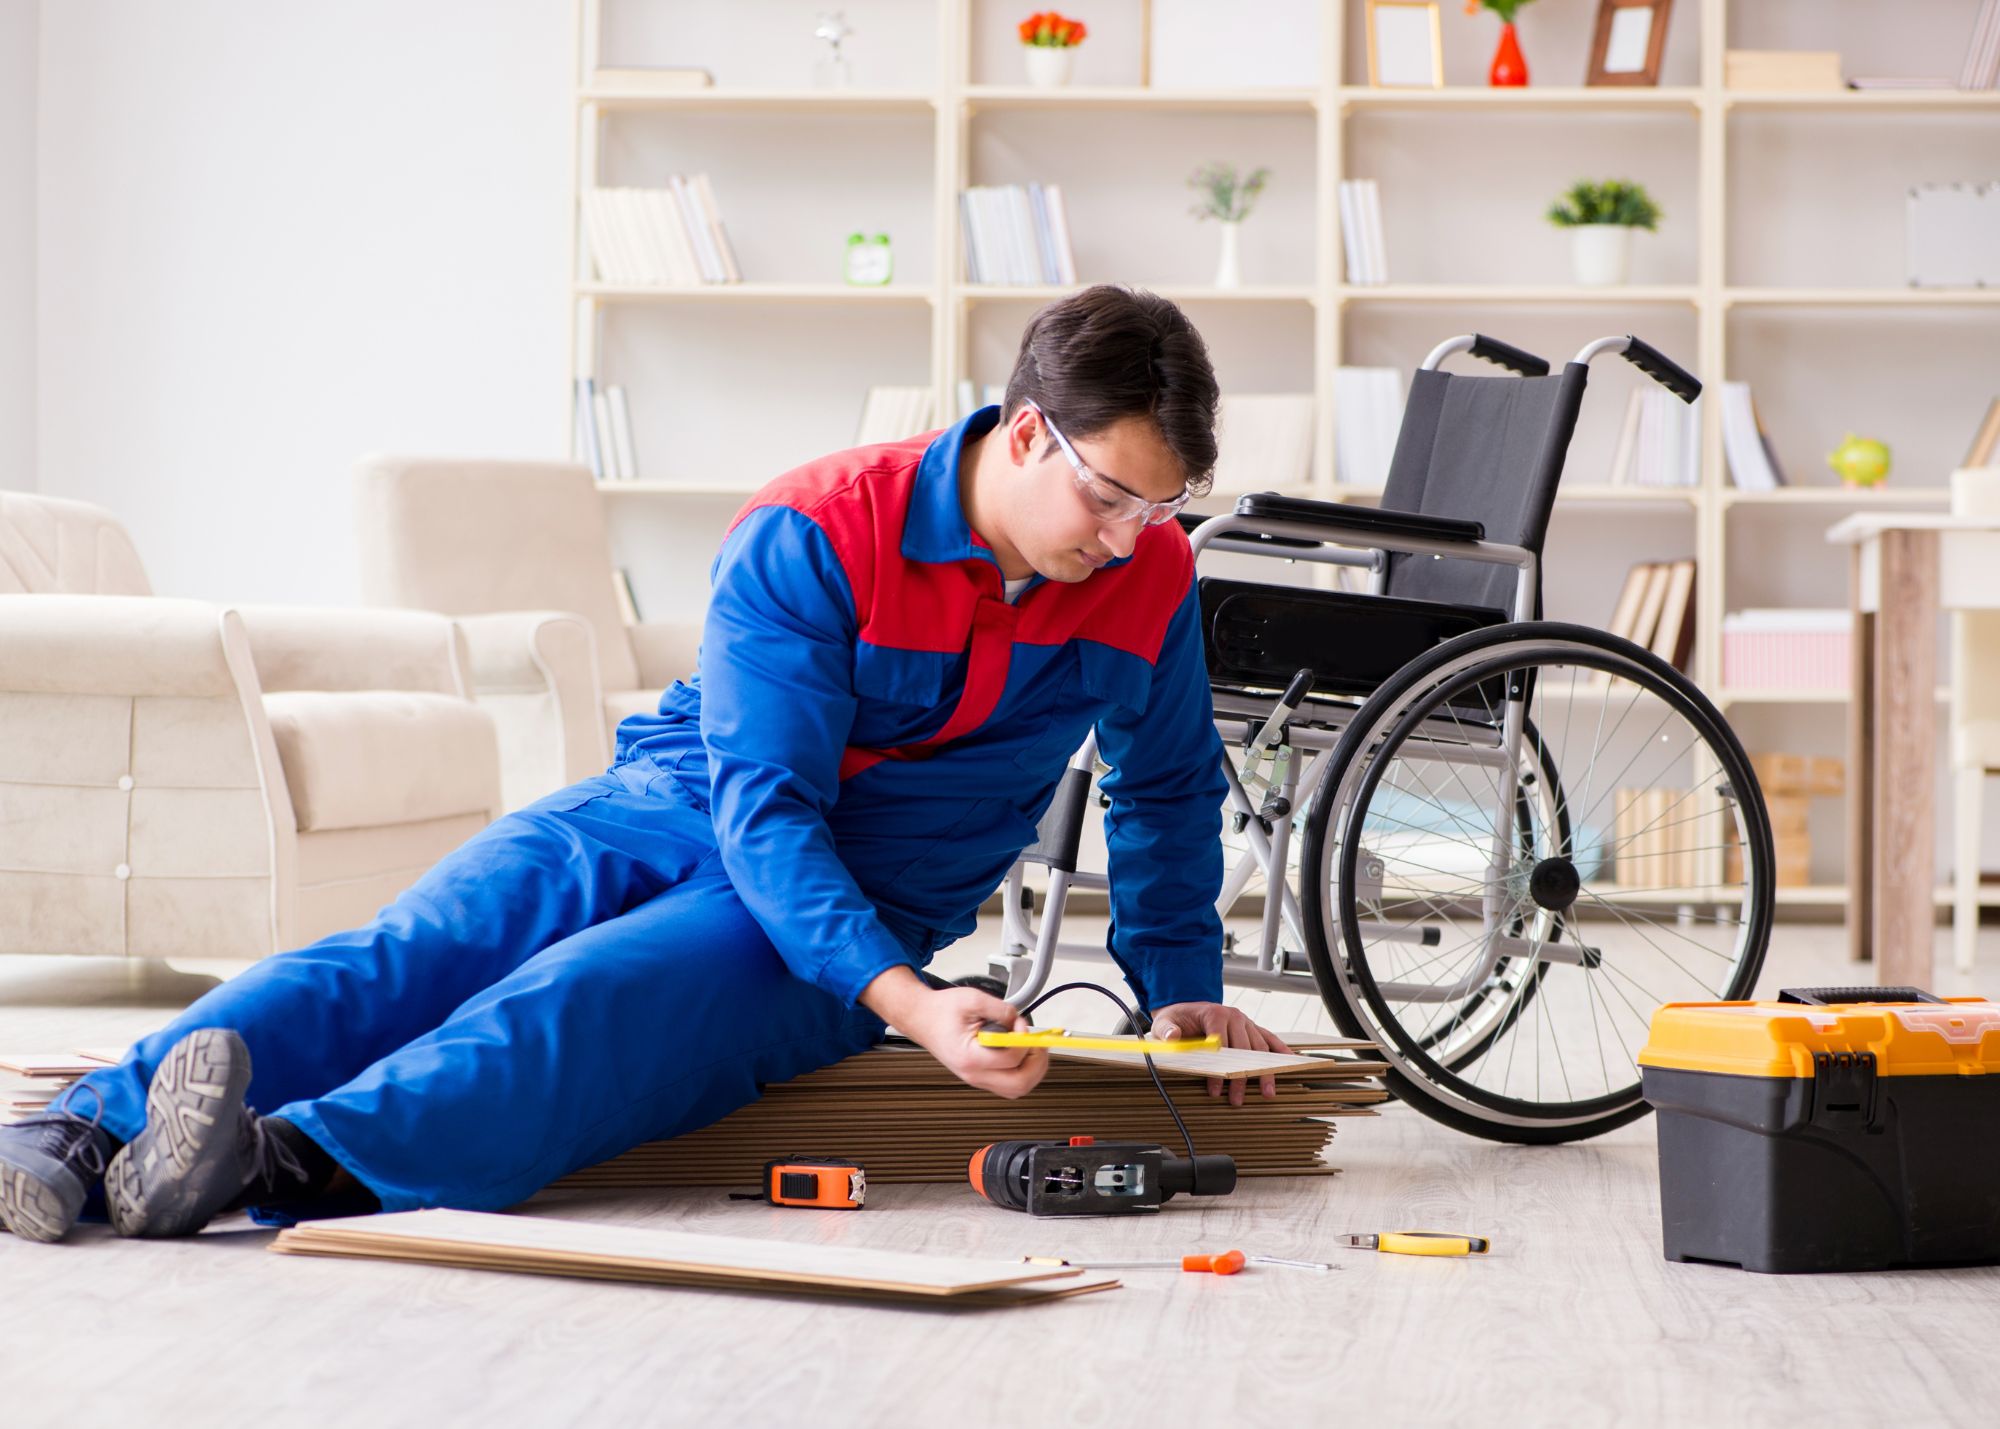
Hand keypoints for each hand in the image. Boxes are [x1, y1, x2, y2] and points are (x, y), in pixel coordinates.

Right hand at [859, 966, 1047, 1098]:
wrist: (921, 1018)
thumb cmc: (941, 1011)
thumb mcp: (972, 999)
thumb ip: (1001, 1009)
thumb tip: (1020, 1022)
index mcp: (970, 1057)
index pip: (1011, 1059)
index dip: (1024, 1040)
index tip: (1021, 1024)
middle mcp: (974, 1074)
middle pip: (1019, 1085)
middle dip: (1037, 1063)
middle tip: (1038, 1044)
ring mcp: (977, 1078)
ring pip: (1016, 1089)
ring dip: (1032, 1070)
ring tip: (1031, 1048)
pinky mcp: (980, 1076)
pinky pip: (1009, 1084)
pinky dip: (1022, 1072)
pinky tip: (1021, 1053)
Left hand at [1148, 1002, 1293, 1105]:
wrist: (1186, 1009)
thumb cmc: (1177, 1019)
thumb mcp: (1165, 1022)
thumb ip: (1167, 1030)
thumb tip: (1174, 1036)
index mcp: (1215, 1014)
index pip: (1221, 1045)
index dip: (1218, 1069)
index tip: (1214, 1089)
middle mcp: (1234, 1016)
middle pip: (1243, 1050)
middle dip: (1240, 1077)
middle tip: (1237, 1100)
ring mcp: (1246, 1022)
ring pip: (1259, 1049)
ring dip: (1263, 1072)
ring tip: (1266, 1094)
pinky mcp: (1251, 1028)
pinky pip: (1269, 1039)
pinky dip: (1280, 1050)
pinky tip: (1288, 1063)